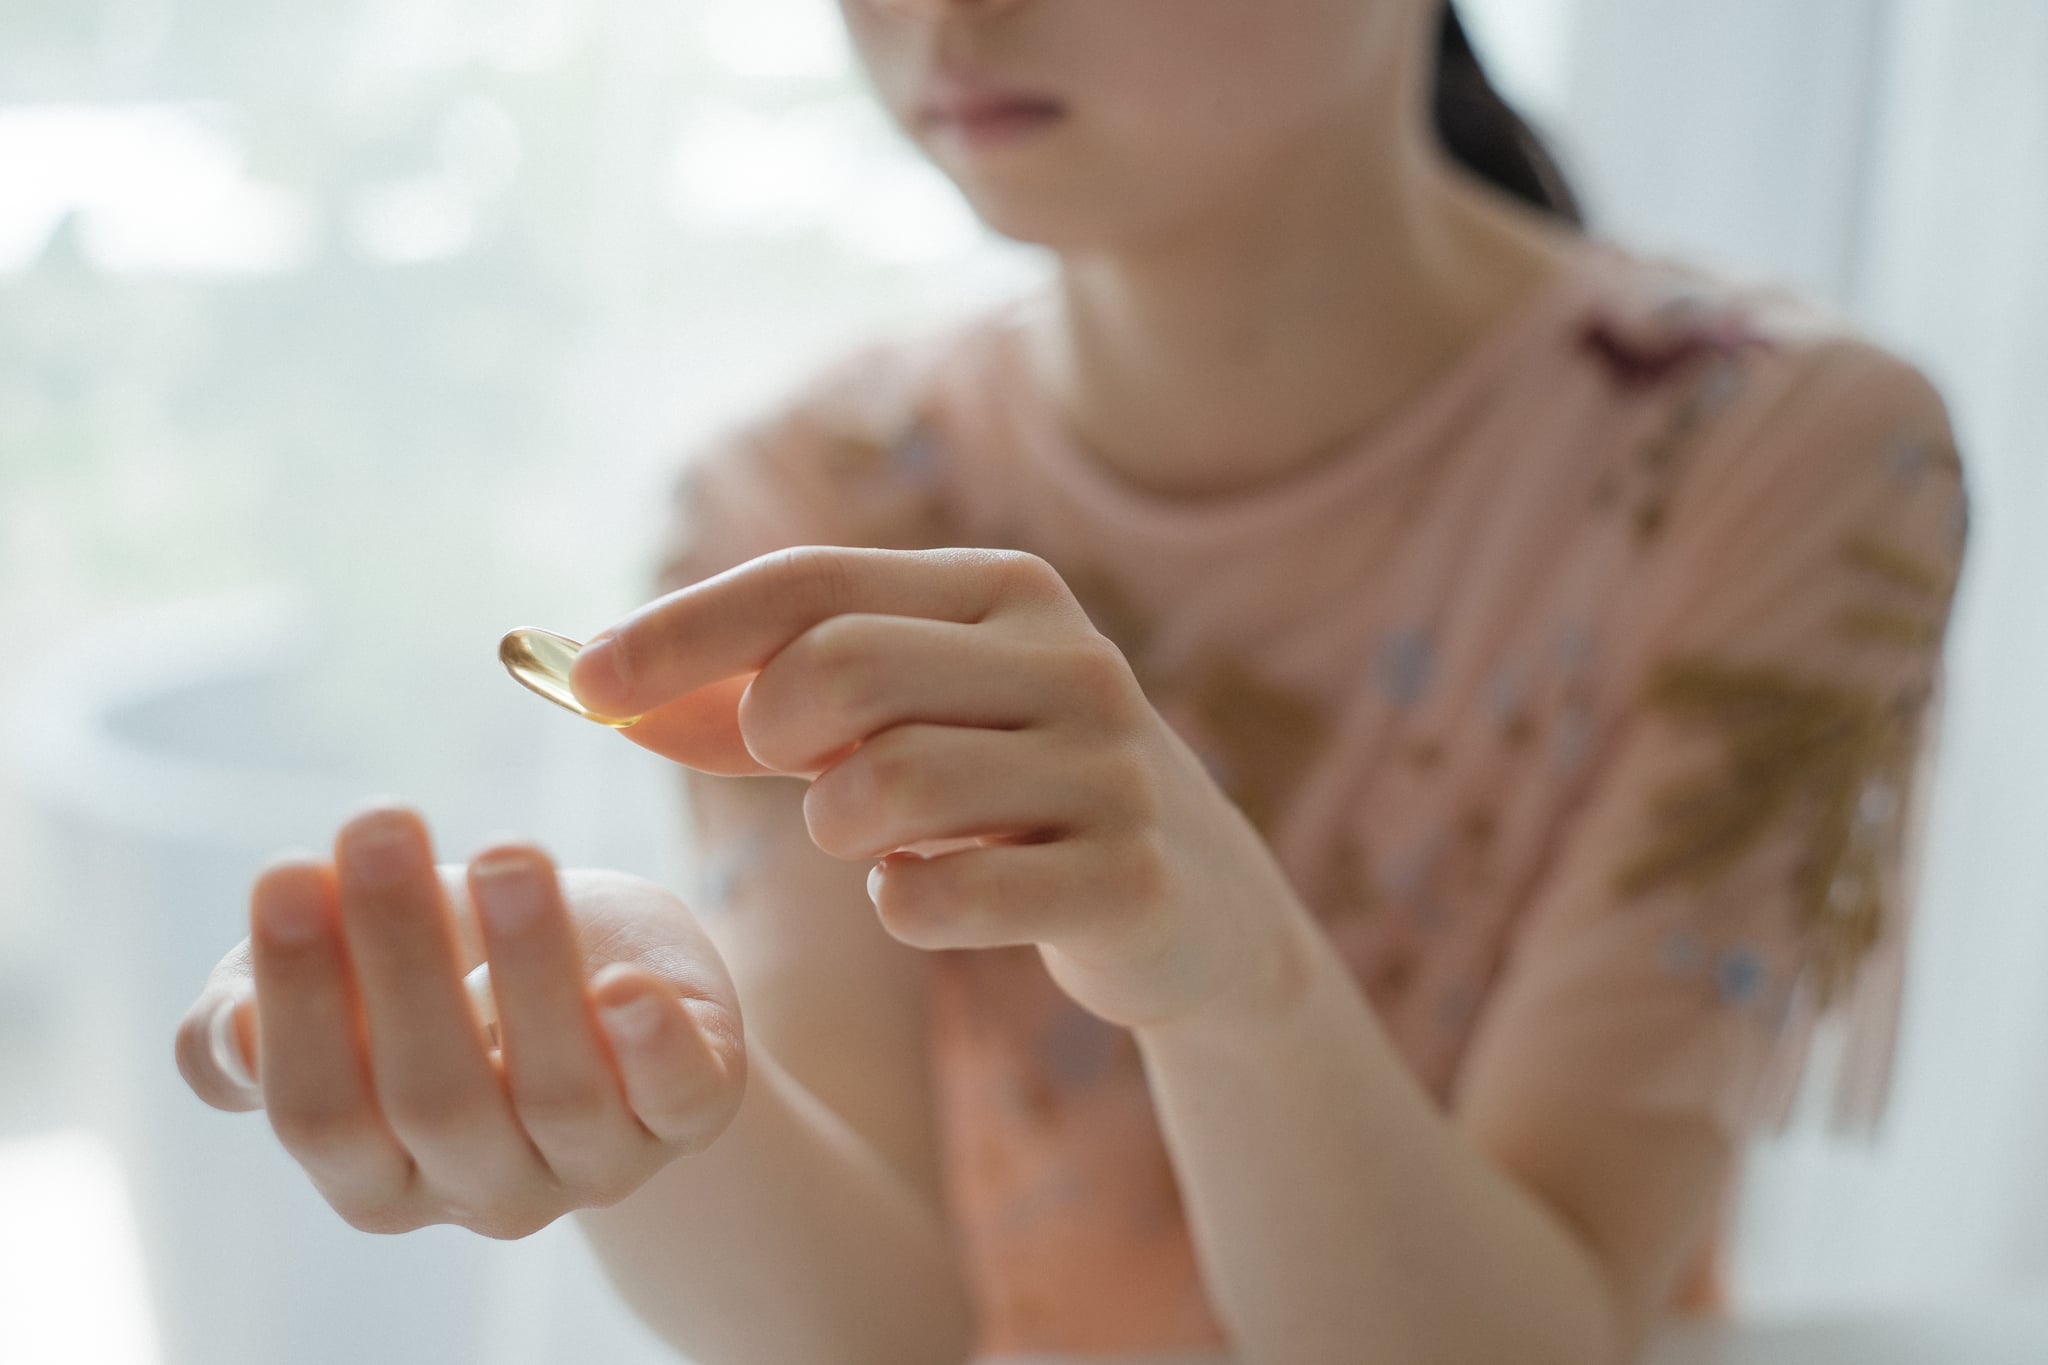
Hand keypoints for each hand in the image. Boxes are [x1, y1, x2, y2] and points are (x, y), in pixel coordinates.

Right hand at [173, 804, 745, 1239]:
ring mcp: (596, 1160)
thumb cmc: (444, 974)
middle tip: (381, 822)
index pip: (322, 1111)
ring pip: (558, 1090)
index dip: (300, 997)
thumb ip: (251, 1025)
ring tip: (508, 855)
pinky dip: (655, 1046)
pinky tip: (628, 983)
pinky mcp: (691, 1109)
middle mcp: (484, 1189)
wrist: (603, 968)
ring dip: (530, 967)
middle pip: (434, 1098)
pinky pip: (679, 1099)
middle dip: (402, 954)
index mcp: (378, 1176)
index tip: (288, 869)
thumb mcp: (339, 987)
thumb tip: (234, 1031)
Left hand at [567, 545, 1309, 1029]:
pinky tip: (926, 895)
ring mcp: (1108, 768)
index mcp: (1005, 590)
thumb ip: (767, 690)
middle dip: (770, 731)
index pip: (811, 582)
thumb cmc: (1007, 795)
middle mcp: (1068, 658)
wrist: (1189, 906)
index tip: (586, 682)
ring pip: (887, 783)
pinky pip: (943, 897)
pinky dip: (902, 905)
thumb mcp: (909, 715)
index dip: (684, 631)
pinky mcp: (1125, 876)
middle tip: (791, 772)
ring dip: (838, 828)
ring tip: (872, 838)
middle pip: (840, 667)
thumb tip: (588, 676)